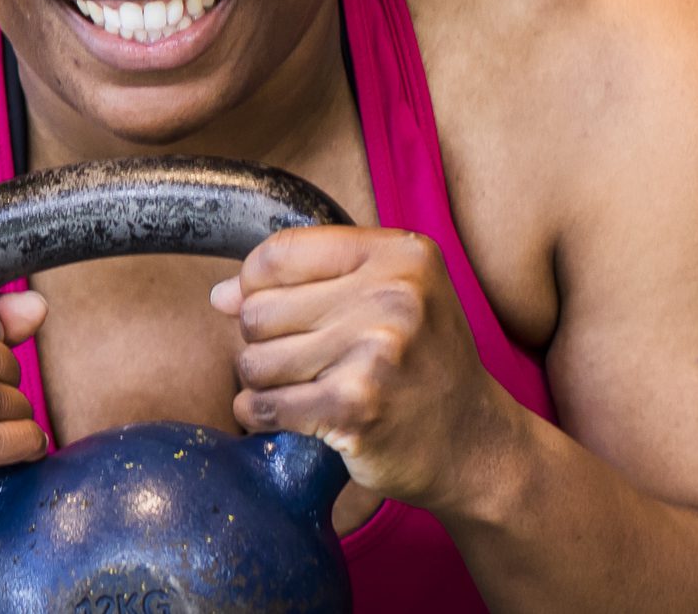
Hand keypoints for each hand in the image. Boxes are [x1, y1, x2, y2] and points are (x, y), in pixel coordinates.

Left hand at [210, 227, 520, 512]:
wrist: (476, 444)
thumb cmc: (424, 364)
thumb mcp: (390, 297)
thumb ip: (309, 281)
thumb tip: (222, 294)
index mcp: (399, 256)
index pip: (280, 253)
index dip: (255, 284)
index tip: (271, 309)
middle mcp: (391, 296)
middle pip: (258, 309)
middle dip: (261, 339)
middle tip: (297, 358)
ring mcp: (374, 352)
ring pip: (254, 359)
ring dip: (261, 381)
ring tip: (297, 387)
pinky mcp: (354, 406)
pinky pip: (265, 405)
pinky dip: (261, 415)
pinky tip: (290, 415)